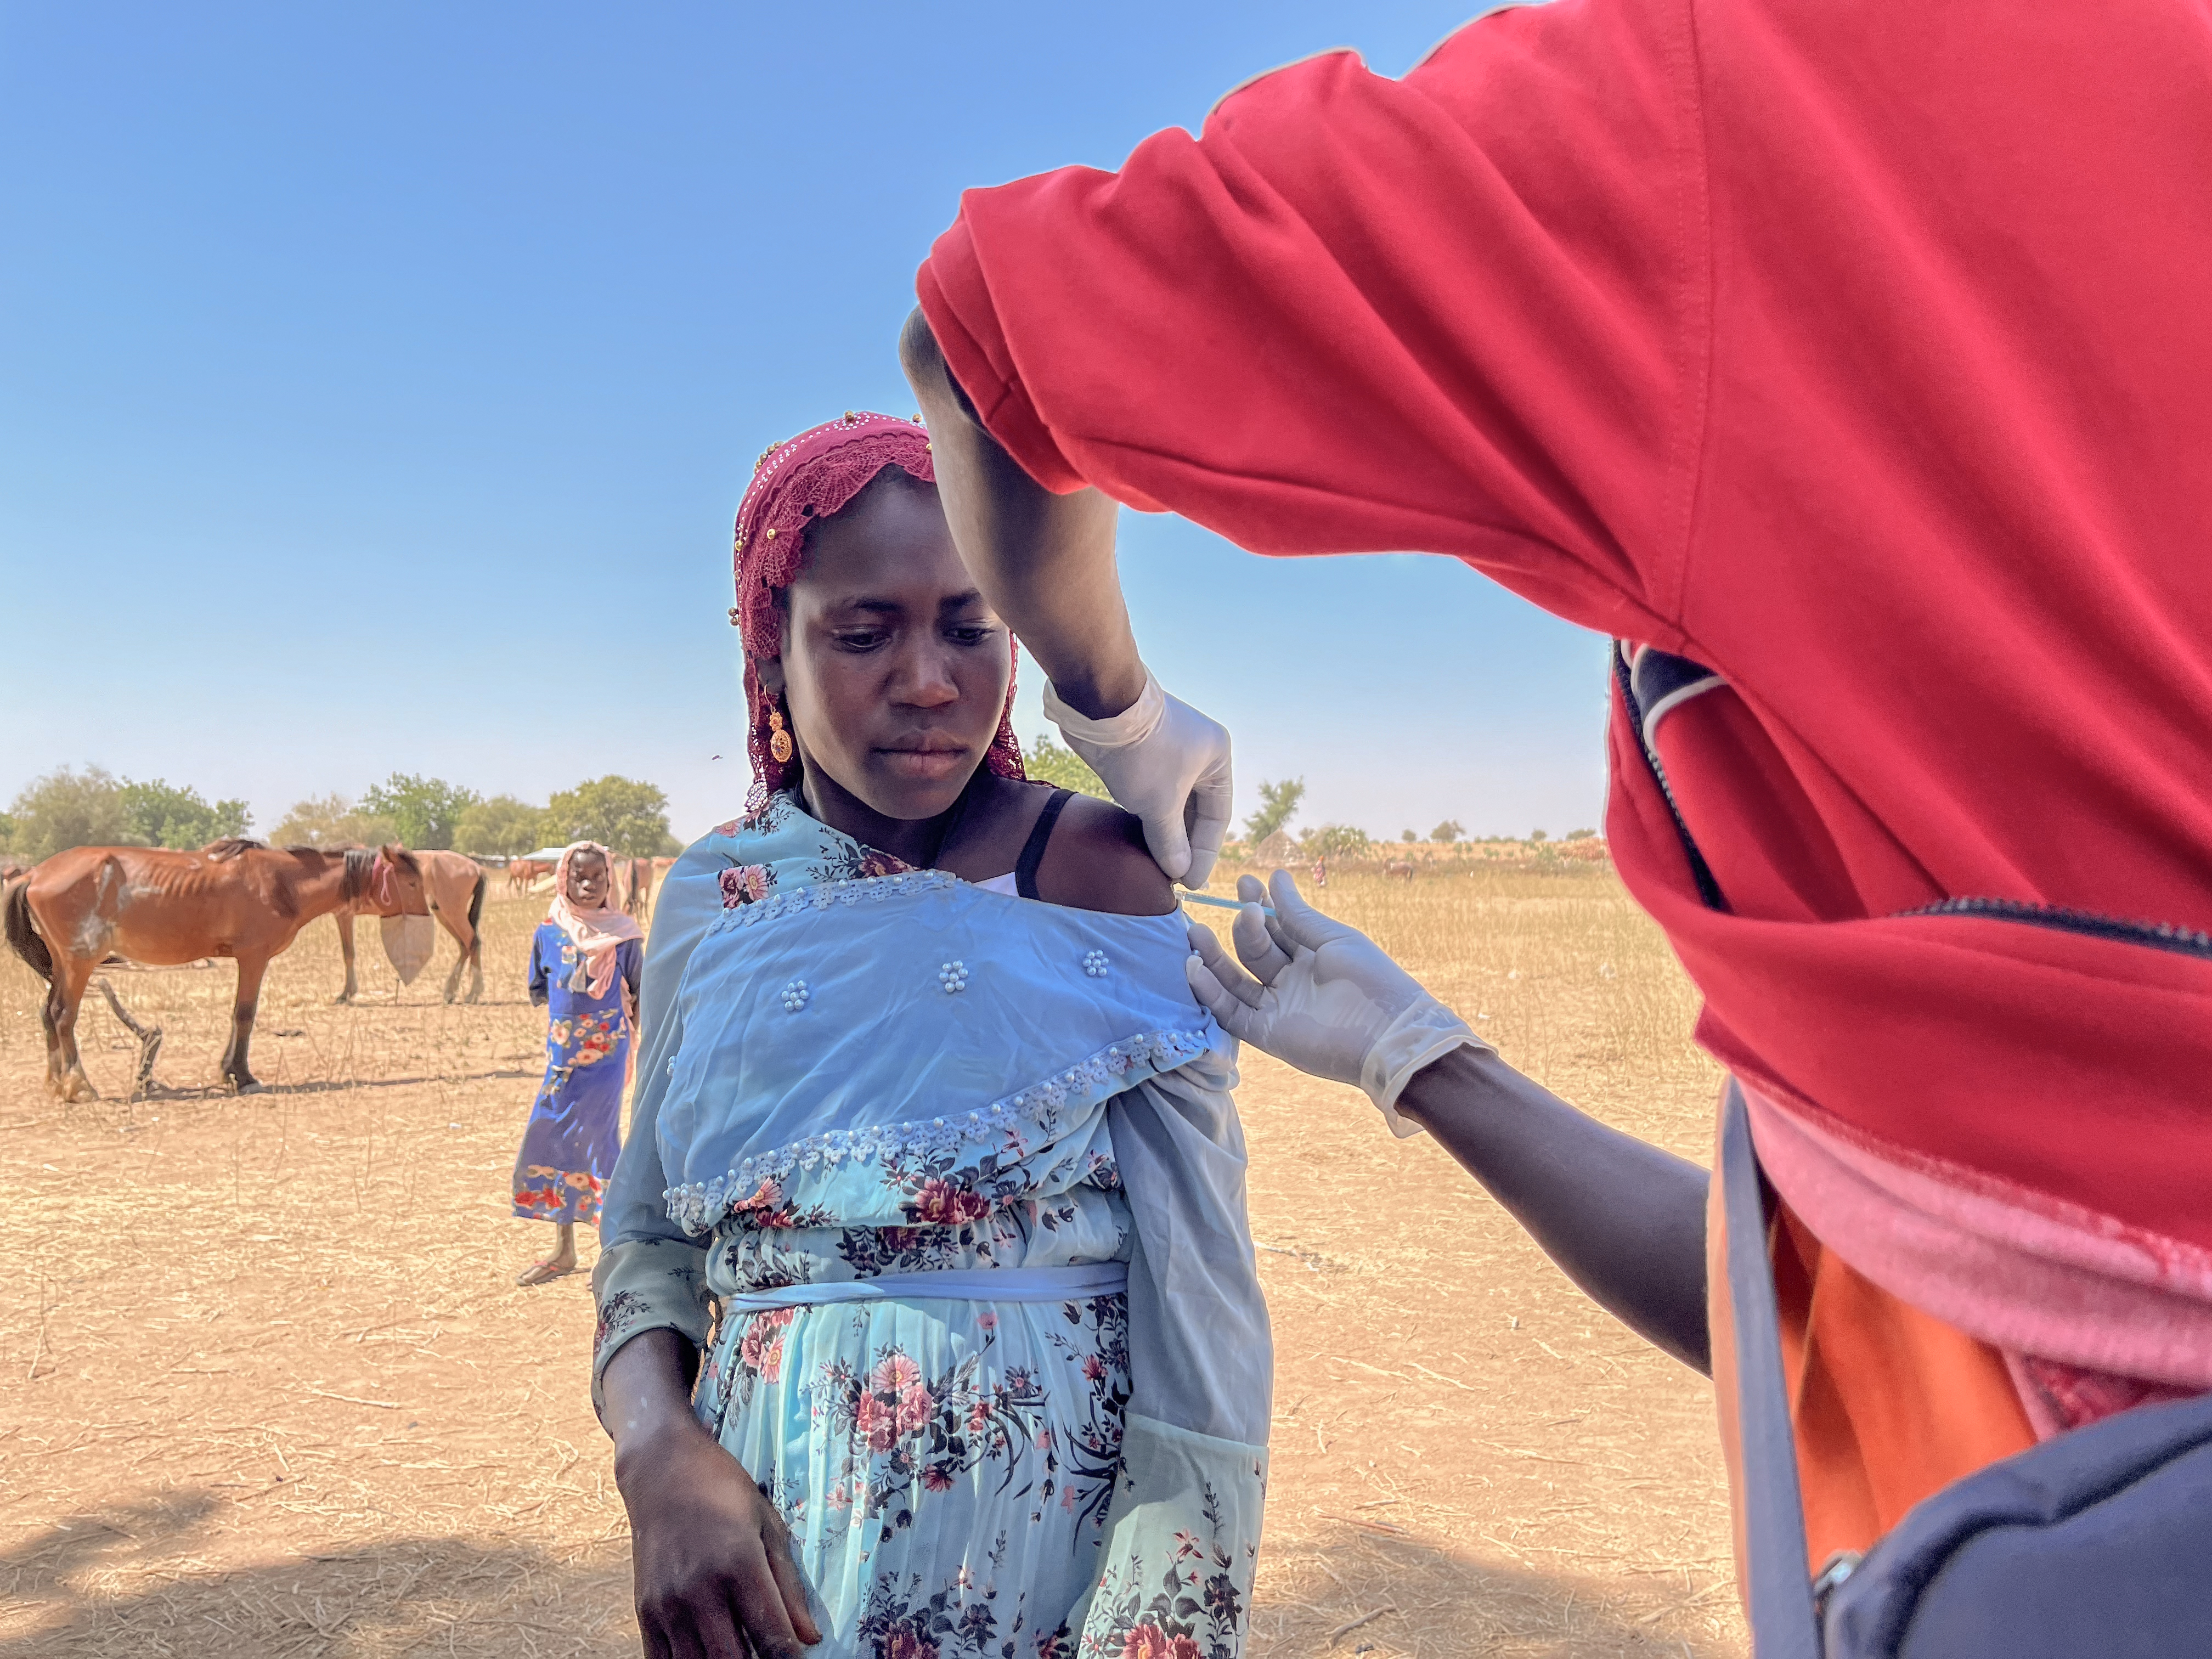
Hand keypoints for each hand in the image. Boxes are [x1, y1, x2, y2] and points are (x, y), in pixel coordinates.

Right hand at [618, 1415, 821, 1658]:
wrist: (662, 1469)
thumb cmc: (725, 1491)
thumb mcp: (769, 1527)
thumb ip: (789, 1587)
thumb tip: (810, 1638)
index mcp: (740, 1565)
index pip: (773, 1638)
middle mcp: (701, 1590)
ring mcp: (668, 1605)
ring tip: (742, 1654)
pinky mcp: (644, 1611)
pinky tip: (708, 1656)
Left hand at [1044, 669, 1231, 886]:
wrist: (1099, 705)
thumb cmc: (1142, 753)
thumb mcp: (1160, 804)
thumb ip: (1170, 842)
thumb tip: (1178, 872)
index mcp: (1217, 758)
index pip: (1219, 816)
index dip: (1205, 853)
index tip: (1191, 883)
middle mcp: (1198, 753)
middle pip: (1196, 809)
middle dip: (1184, 844)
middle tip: (1173, 878)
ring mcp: (1169, 751)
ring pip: (1172, 802)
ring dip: (1164, 832)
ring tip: (1157, 865)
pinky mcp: (1141, 753)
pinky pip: (1150, 793)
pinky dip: (1148, 816)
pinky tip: (1139, 840)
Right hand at [1185, 869, 1484, 1134]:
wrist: (1387, 1033)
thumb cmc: (1370, 979)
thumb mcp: (1333, 938)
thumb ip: (1298, 913)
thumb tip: (1275, 876)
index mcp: (1311, 956)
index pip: (1275, 927)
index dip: (1259, 905)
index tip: (1246, 883)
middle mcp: (1290, 981)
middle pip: (1254, 951)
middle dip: (1244, 927)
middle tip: (1244, 909)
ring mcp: (1276, 1008)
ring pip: (1235, 981)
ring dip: (1214, 958)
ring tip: (1196, 933)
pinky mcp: (1266, 1034)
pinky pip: (1231, 1013)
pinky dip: (1211, 992)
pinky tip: (1195, 969)